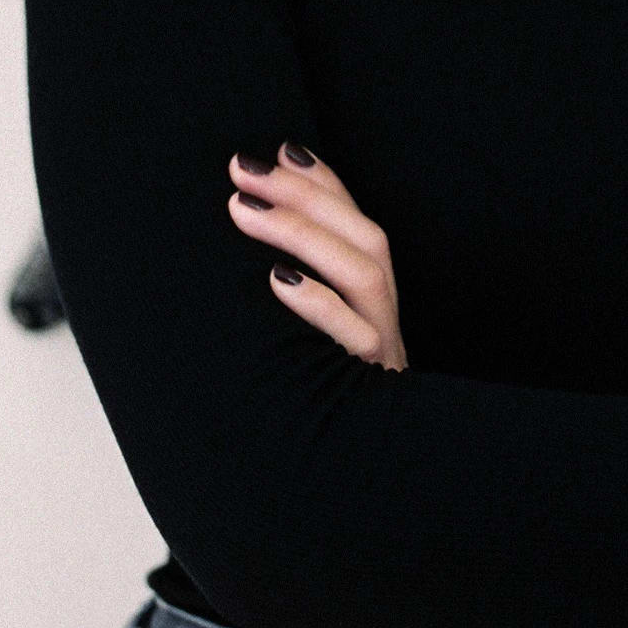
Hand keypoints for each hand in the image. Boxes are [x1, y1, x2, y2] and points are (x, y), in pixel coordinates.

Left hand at [228, 145, 407, 370]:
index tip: (278, 151)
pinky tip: (276, 280)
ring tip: (244, 209)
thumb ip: (290, 270)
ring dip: (304, 235)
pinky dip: (319, 303)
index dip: (324, 182)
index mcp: (371, 297)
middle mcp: (384, 314)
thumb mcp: (302, 326)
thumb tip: (251, 205)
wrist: (343, 476)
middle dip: (305, 196)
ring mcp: (383, 349)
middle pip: (367, 239)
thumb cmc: (309, 382)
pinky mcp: (370, 380)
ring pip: (365, 277)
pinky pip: (358, 336)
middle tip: (242, 170)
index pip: (356, 223)